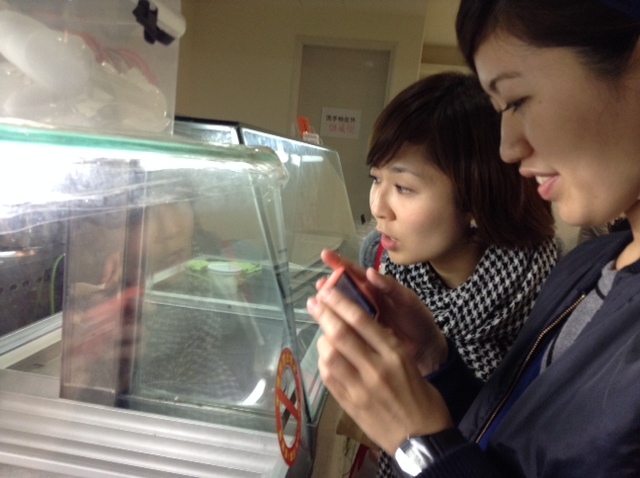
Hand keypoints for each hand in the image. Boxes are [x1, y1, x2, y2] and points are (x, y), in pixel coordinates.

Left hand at [307, 278, 452, 453]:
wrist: (423, 440)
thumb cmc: (422, 399)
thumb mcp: (409, 363)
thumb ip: (384, 345)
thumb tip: (360, 326)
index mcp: (395, 354)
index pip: (361, 320)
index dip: (340, 302)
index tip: (328, 291)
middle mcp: (376, 368)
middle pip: (341, 334)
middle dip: (324, 315)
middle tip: (314, 303)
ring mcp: (360, 388)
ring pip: (330, 356)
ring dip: (322, 340)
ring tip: (322, 332)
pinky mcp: (350, 405)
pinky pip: (329, 378)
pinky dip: (323, 364)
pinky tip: (325, 357)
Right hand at [317, 250, 447, 374]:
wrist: (426, 349)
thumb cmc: (419, 320)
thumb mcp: (408, 301)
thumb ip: (391, 287)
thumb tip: (369, 272)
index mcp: (377, 288)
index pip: (355, 272)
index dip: (340, 263)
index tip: (325, 255)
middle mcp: (366, 301)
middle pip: (343, 289)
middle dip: (329, 285)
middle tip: (319, 285)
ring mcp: (363, 318)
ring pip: (342, 308)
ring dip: (330, 305)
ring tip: (318, 302)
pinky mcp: (362, 336)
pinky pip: (346, 328)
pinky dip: (336, 326)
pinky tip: (326, 326)